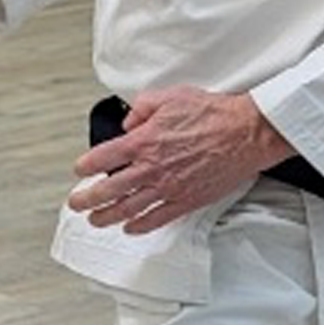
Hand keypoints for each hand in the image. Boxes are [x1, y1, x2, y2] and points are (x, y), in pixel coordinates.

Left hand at [67, 85, 284, 231]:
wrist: (246, 133)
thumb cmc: (213, 113)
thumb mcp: (170, 97)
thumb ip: (141, 108)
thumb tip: (128, 123)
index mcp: (143, 141)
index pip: (101, 159)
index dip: (85, 167)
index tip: (80, 171)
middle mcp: (151, 168)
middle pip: (107, 190)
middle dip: (85, 200)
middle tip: (76, 203)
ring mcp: (168, 188)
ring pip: (127, 209)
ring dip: (106, 217)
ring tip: (95, 219)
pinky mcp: (186, 201)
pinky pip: (156, 219)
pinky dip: (139, 226)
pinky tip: (129, 227)